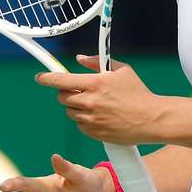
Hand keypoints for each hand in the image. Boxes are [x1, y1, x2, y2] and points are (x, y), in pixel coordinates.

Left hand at [36, 55, 161, 144]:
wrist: (151, 119)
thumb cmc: (138, 93)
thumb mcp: (122, 70)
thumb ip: (97, 63)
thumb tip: (80, 59)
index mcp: (95, 84)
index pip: (62, 80)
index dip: (47, 78)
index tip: (40, 77)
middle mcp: (90, 102)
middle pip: (62, 97)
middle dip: (66, 93)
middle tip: (77, 90)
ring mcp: (91, 119)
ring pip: (70, 112)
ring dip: (75, 107)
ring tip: (94, 104)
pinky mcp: (94, 133)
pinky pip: (79, 125)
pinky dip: (84, 120)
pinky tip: (99, 116)